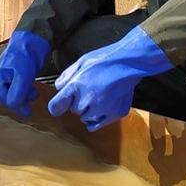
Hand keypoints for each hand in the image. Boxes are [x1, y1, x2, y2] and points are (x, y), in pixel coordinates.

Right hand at [0, 31, 50, 115]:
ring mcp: (8, 78)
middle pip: (7, 98)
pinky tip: (33, 90)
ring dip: (24, 97)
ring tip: (34, 94)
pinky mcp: (17, 75)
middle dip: (19, 102)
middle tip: (29, 106)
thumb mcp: (21, 77)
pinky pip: (19, 89)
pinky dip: (26, 91)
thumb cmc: (24, 56)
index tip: (27, 109)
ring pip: (14, 94)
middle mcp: (0, 80)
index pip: (3, 100)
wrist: (32, 41)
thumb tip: (13, 106)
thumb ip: (16, 93)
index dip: (15, 105)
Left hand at [47, 25, 171, 130]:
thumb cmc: (104, 60)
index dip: (56, 106)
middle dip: (78, 103)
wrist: (129, 63)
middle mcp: (88, 100)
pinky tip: (101, 109)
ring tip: (98, 97)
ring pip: (86, 119)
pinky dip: (98, 119)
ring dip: (88, 111)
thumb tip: (59, 88)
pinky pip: (99, 124)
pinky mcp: (115, 114)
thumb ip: (67, 77)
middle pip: (75, 110)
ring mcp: (103, 109)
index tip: (57, 107)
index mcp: (76, 86)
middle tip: (88, 90)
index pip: (57, 105)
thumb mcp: (80, 62)